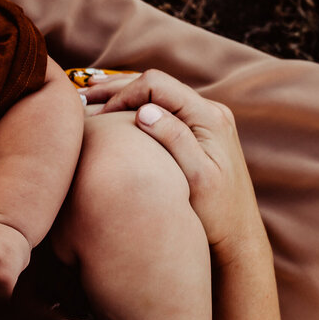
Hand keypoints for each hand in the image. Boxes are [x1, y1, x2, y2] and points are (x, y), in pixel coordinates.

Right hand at [86, 69, 263, 258]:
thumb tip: (145, 111)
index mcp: (209, 117)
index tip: (100, 117)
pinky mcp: (198, 132)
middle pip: (154, 84)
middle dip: (115, 89)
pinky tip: (111, 110)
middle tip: (80, 98)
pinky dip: (133, 107)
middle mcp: (210, 112)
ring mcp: (204, 120)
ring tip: (88, 97)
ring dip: (121, 95)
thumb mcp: (196, 178)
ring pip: (155, 94)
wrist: (238, 236)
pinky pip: (161, 108)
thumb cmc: (217, 213)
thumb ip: (175, 139)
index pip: (156, 85)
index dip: (123, 95)